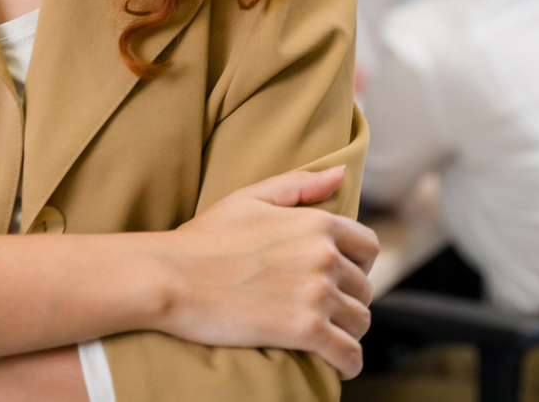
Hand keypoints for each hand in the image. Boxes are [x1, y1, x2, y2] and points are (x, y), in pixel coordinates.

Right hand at [151, 166, 379, 377]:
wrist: (170, 276)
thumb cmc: (204, 238)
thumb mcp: (250, 198)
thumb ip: (300, 185)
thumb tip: (340, 173)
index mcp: (316, 223)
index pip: (368, 247)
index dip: (359, 265)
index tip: (341, 279)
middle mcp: (324, 255)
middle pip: (364, 288)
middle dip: (348, 301)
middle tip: (323, 312)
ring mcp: (317, 293)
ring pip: (360, 322)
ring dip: (347, 332)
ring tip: (326, 337)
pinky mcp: (305, 330)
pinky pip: (349, 354)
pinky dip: (348, 363)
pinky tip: (336, 365)